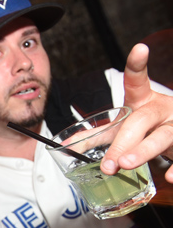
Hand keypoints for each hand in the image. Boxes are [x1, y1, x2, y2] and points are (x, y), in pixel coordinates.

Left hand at [101, 43, 172, 182]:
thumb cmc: (145, 130)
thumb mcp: (122, 128)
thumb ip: (95, 136)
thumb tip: (65, 146)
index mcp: (144, 101)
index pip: (138, 81)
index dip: (138, 65)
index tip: (139, 49)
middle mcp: (162, 109)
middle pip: (141, 121)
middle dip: (123, 141)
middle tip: (109, 161)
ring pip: (164, 137)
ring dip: (143, 151)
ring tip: (126, 164)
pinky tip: (169, 178)